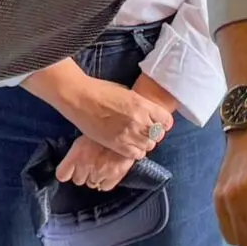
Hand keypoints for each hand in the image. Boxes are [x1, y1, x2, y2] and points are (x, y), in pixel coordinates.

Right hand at [44, 75, 176, 159]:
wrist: (79, 98)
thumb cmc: (101, 91)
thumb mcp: (127, 93)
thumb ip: (140, 105)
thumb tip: (148, 115)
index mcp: (142, 104)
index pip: (166, 121)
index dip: (163, 123)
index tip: (158, 124)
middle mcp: (139, 120)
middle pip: (158, 135)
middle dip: (153, 134)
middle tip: (144, 132)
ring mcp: (128, 133)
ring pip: (148, 146)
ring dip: (144, 143)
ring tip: (135, 139)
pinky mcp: (116, 144)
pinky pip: (136, 154)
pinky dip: (135, 152)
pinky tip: (128, 145)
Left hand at [57, 134, 137, 189]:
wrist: (127, 127)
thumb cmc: (106, 128)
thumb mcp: (86, 133)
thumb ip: (78, 150)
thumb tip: (74, 160)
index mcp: (76, 153)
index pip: (62, 175)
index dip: (67, 173)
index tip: (71, 169)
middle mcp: (86, 165)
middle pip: (78, 180)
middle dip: (83, 173)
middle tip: (91, 163)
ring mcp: (100, 172)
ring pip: (92, 184)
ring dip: (95, 177)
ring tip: (102, 166)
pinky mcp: (114, 175)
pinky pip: (105, 187)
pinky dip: (106, 182)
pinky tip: (109, 172)